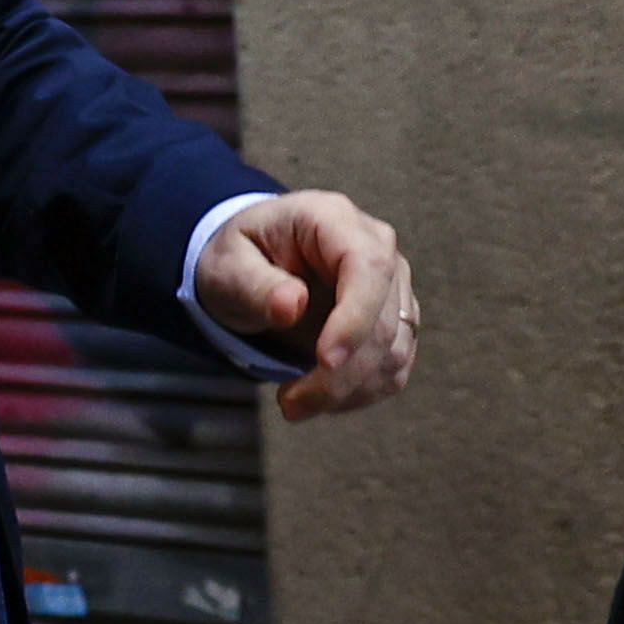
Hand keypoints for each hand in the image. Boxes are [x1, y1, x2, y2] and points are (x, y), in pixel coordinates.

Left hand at [197, 190, 418, 421]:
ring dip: (348, 390)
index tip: (326, 361)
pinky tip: (319, 397)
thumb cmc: (240, 258)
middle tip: (289, 403)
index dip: (355, 319)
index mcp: (333, 220)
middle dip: (340, 373)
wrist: (252, 264)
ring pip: (393, 351)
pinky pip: (391, 367)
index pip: (369, 268)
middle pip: (384, 320)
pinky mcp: (395, 320)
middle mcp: (376, 247)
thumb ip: (256, 284)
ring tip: (294, 402)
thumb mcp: (228, 266)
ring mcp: (392, 285)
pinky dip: (358, 392)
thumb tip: (291, 305)